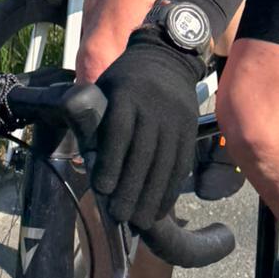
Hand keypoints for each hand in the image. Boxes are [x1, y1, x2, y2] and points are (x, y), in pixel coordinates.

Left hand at [91, 28, 203, 229]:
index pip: (119, 133)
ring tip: (140, 220)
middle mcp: (153, 107)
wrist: (167, 57)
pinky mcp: (189, 129)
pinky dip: (171, 188)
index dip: (112, 163)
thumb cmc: (127, 78)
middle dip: (130, 189)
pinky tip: (161, 207)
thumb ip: (98, 119)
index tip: (103, 189)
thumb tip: (89, 160)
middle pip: (143, 154)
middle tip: (119, 215)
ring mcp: (175, 119)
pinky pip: (181, 163)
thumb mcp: (107, 88)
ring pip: (164, 163)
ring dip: (152, 196)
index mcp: (127, 95)